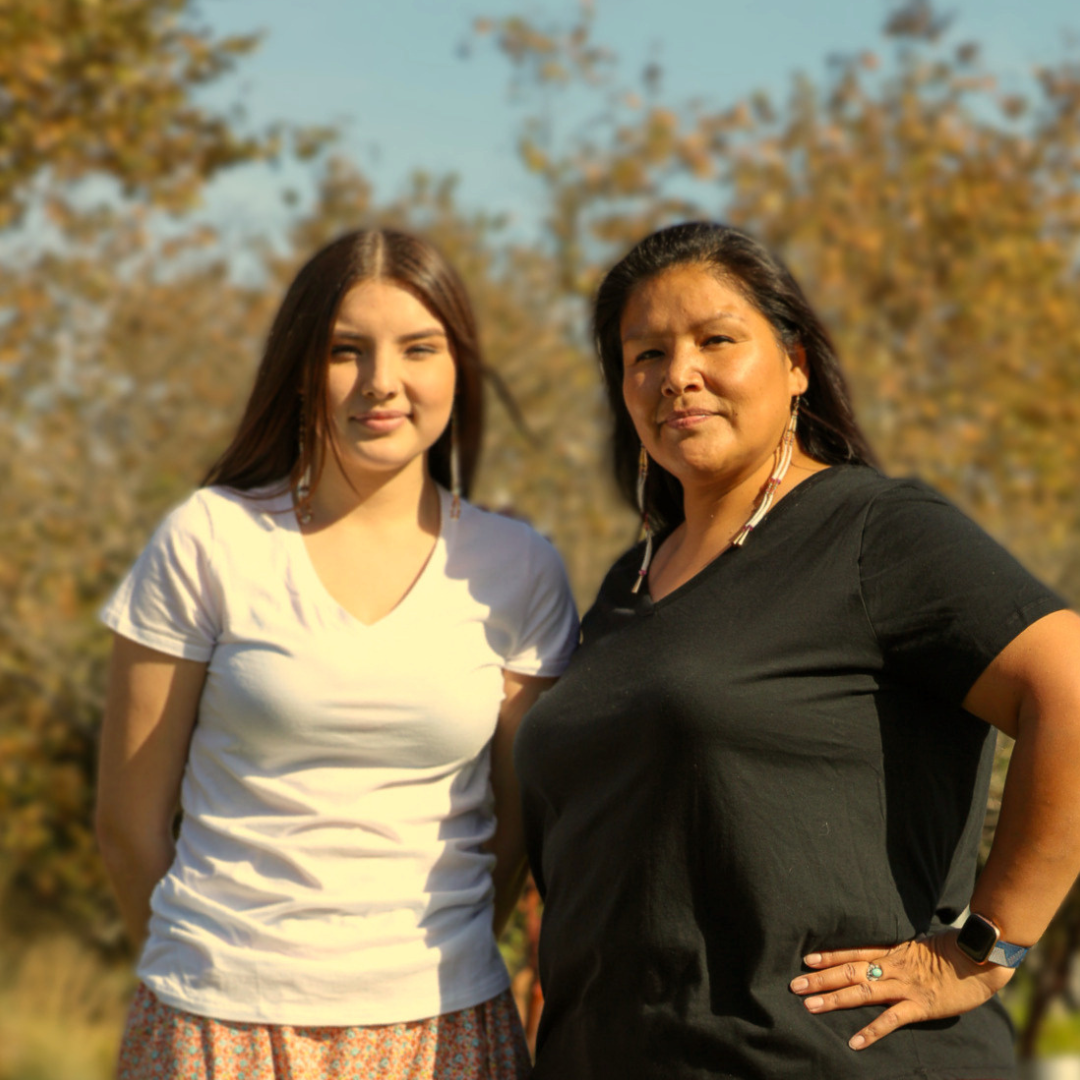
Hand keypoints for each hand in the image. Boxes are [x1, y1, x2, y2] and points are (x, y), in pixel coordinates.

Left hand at [788, 932, 1015, 1050]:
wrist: (981, 955)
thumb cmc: (955, 951)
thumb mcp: (922, 948)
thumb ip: (903, 955)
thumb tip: (888, 957)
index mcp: (894, 952)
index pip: (854, 952)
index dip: (830, 956)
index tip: (806, 959)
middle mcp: (893, 967)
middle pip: (850, 971)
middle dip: (821, 978)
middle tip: (794, 985)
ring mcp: (905, 986)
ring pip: (862, 992)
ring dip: (834, 999)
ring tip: (810, 1006)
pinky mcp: (921, 1006)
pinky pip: (891, 1019)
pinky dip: (871, 1030)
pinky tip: (854, 1041)